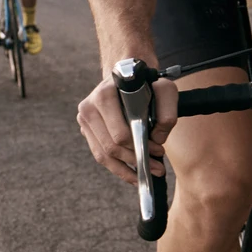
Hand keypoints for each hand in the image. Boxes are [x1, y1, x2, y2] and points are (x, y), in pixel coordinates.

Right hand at [76, 70, 176, 185]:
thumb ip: (167, 113)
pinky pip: (100, 155)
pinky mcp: (86, 130)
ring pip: (103, 156)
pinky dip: (117, 168)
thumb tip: (156, 140)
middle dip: (135, 160)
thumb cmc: (146, 83)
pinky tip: (132, 175)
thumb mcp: (165, 89)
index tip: (159, 152)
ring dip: (126, 170)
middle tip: (157, 168)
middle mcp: (88, 108)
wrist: (127, 76)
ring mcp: (84, 120)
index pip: (120, 134)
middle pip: (111, 147)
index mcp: (103, 96)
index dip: (141, 147)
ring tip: (146, 176)